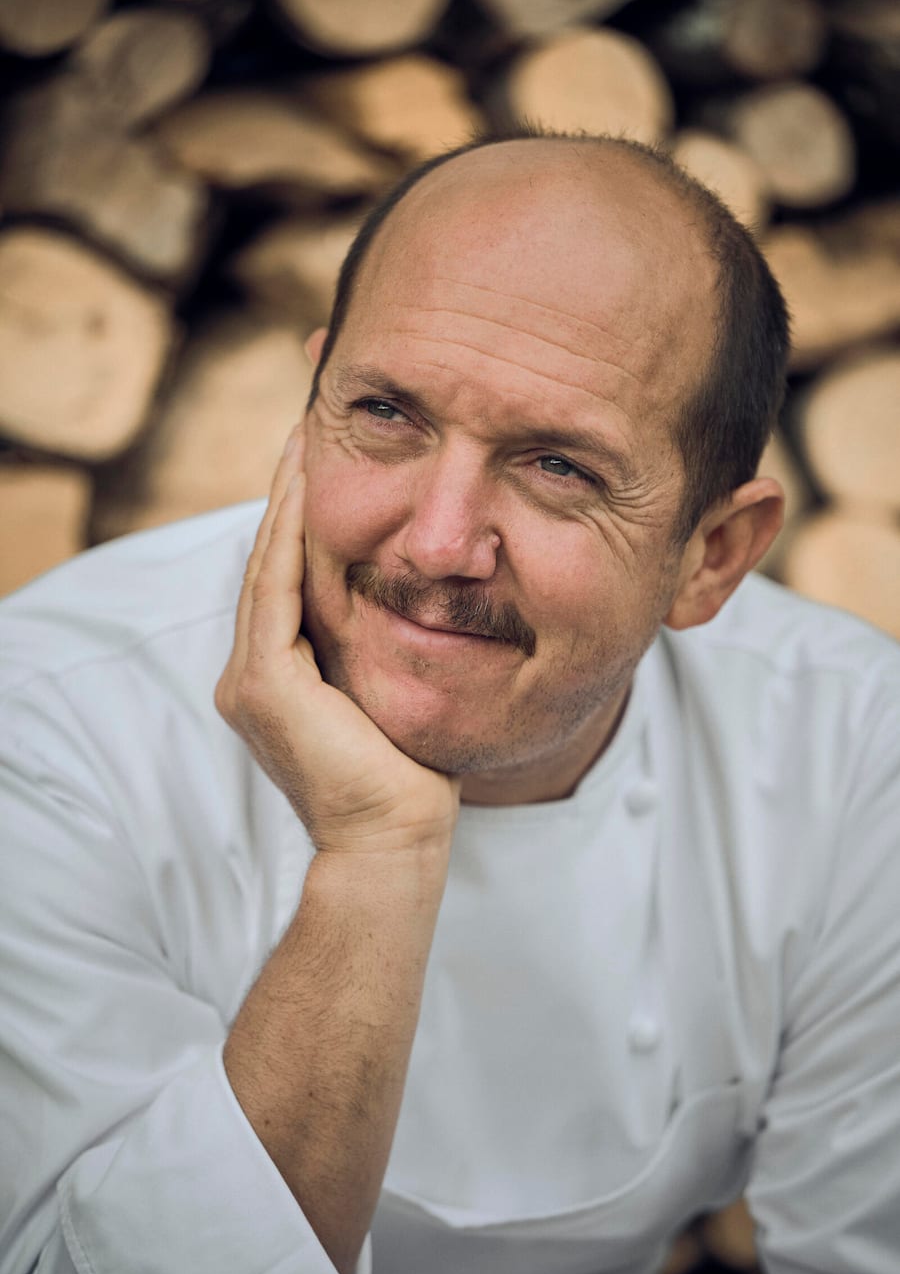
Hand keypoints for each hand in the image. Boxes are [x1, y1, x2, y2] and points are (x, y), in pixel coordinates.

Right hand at [215, 426, 459, 853]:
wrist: (393, 842)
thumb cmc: (406, 781)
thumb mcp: (389, 697)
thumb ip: (379, 650)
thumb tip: (416, 605)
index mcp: (275, 682)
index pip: (285, 586)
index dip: (298, 524)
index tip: (320, 467)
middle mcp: (250, 677)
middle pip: (269, 566)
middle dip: (288, 498)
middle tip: (305, 431)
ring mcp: (249, 680)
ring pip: (267, 568)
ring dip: (285, 501)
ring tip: (302, 438)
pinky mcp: (266, 682)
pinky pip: (276, 590)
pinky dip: (287, 535)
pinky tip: (301, 486)